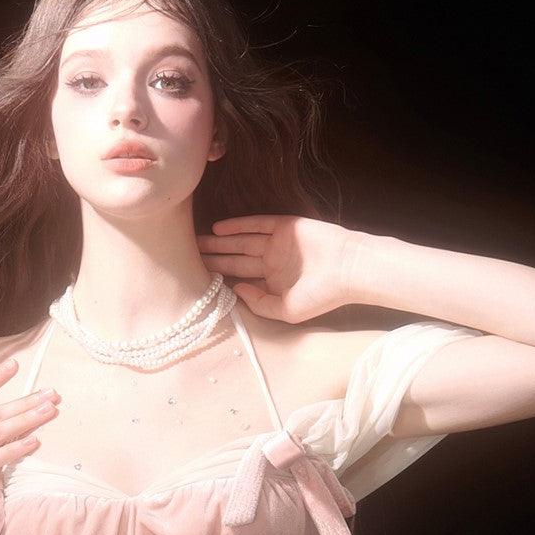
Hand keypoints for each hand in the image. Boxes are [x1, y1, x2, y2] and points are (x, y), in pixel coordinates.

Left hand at [196, 215, 357, 323]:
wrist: (349, 269)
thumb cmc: (323, 296)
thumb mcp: (287, 311)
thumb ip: (260, 303)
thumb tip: (235, 291)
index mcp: (272, 283)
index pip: (239, 278)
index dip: (219, 278)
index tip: (195, 280)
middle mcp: (271, 262)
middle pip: (235, 259)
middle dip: (212, 258)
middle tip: (184, 257)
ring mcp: (277, 243)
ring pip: (241, 241)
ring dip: (219, 242)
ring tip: (195, 243)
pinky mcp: (284, 226)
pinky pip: (256, 223)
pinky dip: (237, 225)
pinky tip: (218, 228)